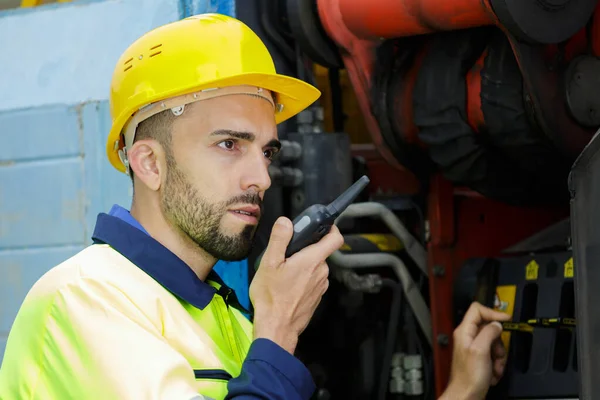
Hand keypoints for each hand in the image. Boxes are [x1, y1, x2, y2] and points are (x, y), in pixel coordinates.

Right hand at [249, 216, 343, 354]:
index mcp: (312, 260)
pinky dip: (303, 279)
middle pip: (320, 252)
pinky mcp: (316, 297)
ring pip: (315, 267)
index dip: (332, 228)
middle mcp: (321, 272)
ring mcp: (320, 286)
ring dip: (303, 266)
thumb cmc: (272, 298)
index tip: (323, 225)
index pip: (335, 238)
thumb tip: (285, 222)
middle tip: (286, 254)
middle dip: (306, 249)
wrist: (276, 328)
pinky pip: (312, 281)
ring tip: (283, 272)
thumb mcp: (269, 263)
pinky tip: (287, 286)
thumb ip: (280, 239)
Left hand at [440, 302, 510, 399]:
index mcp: (464, 331)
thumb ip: (489, 333)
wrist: (466, 396)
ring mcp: (474, 348)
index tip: (506, 320)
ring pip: (494, 344)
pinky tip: (493, 374)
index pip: (477, 310)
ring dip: (499, 357)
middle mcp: (468, 337)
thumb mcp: (480, 350)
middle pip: (490, 329)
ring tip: (495, 368)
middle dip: (498, 343)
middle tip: (497, 354)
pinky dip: (497, 365)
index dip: (493, 313)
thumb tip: (497, 324)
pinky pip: (494, 356)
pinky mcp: (480, 359)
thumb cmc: (469, 377)